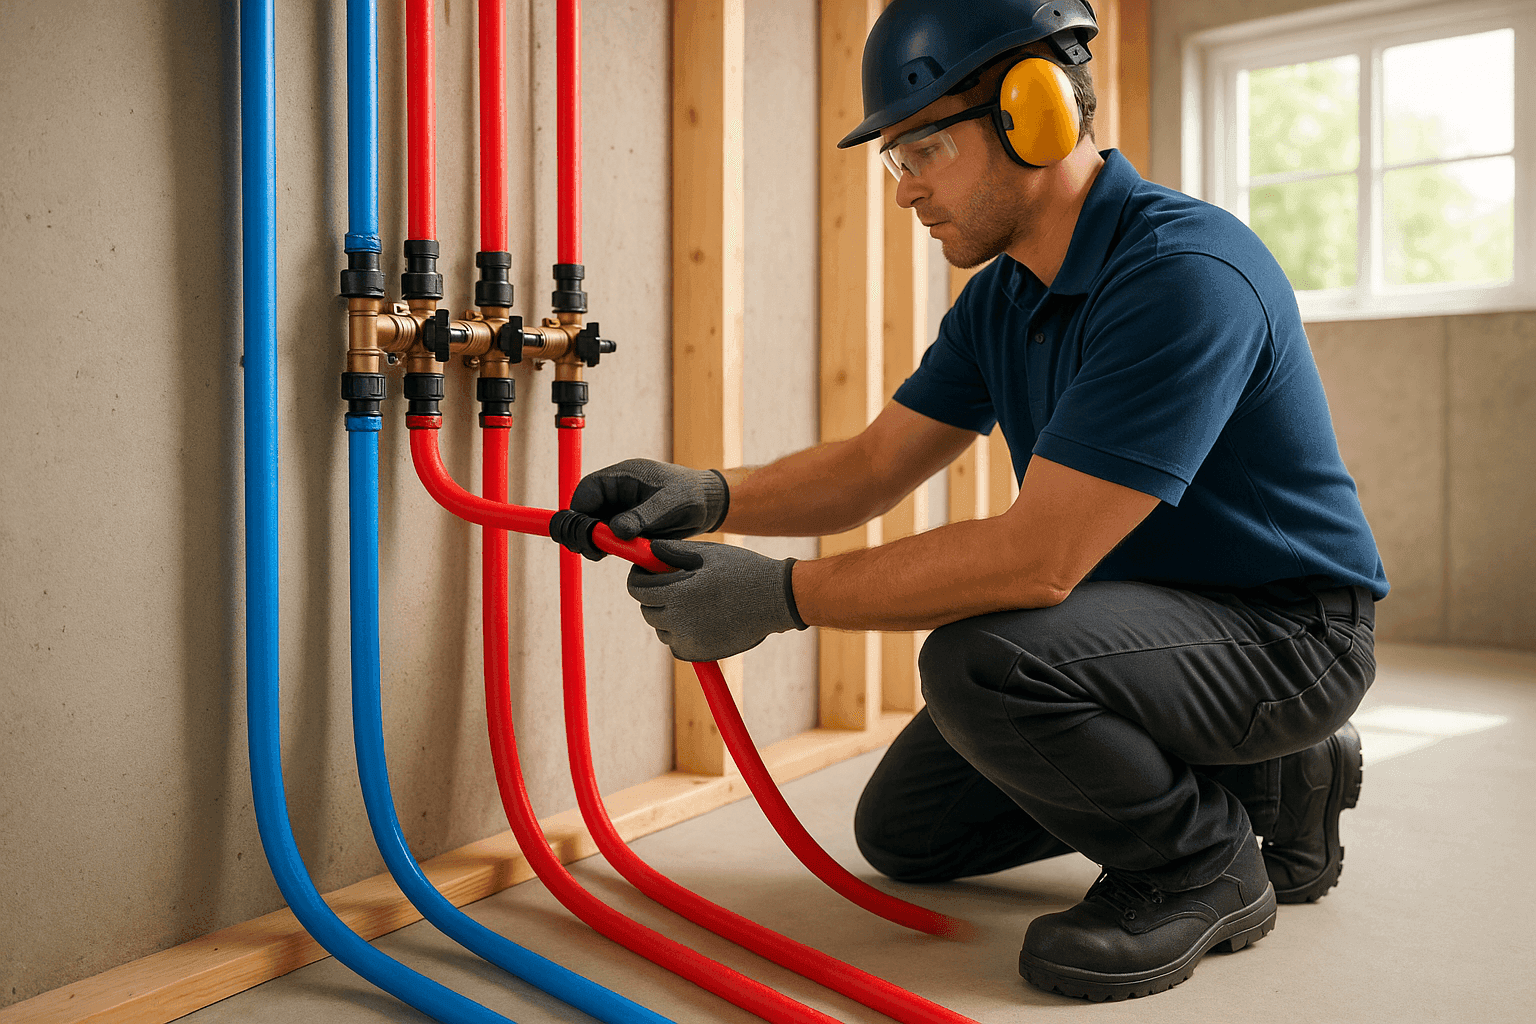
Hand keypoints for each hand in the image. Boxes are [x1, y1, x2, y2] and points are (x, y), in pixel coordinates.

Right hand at [570, 459, 729, 539]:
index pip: (586, 491)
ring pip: (596, 527)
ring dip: (597, 542)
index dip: (578, 513)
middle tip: (592, 552)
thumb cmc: (691, 494)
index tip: (581, 535)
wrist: (710, 505)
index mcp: (621, 476)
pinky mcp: (629, 525)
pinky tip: (620, 554)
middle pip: (586, 511)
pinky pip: (611, 538)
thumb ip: (642, 516)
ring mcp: (621, 509)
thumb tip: (616, 531)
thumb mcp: (668, 503)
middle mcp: (617, 492)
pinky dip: (611, 548)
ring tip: (605, 555)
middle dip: (584, 532)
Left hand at [627, 540, 806, 661]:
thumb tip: (647, 549)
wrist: (777, 599)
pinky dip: (679, 633)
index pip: (637, 589)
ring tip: (688, 599)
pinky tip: (697, 617)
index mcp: (679, 593)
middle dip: (651, 594)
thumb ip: (673, 551)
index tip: (644, 570)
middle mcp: (680, 621)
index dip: (636, 577)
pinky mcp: (701, 654)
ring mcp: (690, 641)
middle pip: (647, 610)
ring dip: (665, 614)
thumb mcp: (708, 554)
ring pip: (660, 629)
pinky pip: (676, 644)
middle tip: (668, 582)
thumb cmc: (744, 571)